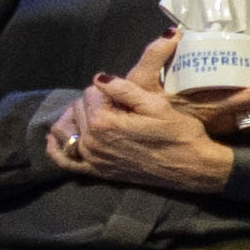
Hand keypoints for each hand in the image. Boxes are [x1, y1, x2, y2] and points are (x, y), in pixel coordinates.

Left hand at [53, 35, 249, 190]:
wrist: (193, 167)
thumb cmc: (180, 133)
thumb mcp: (157, 105)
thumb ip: (124, 90)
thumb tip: (98, 78)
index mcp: (104, 121)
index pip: (91, 91)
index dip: (108, 88)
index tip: (125, 93)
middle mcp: (92, 141)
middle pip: (77, 107)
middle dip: (93, 100)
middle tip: (116, 103)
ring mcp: (92, 158)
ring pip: (65, 130)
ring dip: (75, 118)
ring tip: (94, 114)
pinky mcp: (96, 171)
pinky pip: (64, 160)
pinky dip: (56, 148)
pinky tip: (56, 139)